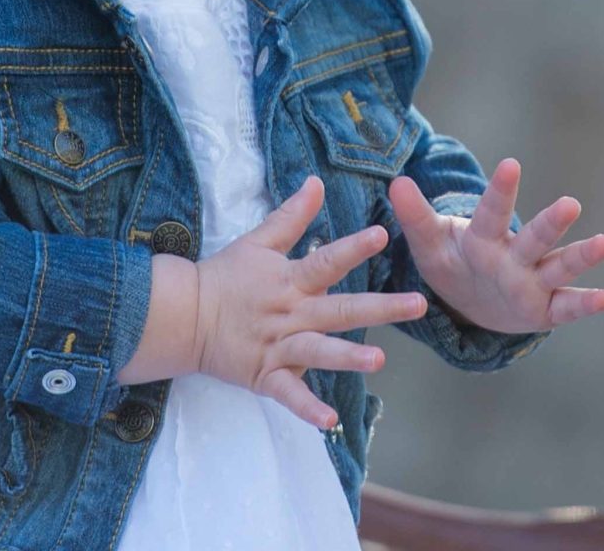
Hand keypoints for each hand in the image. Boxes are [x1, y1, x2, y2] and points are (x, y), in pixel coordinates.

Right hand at [193, 175, 426, 428]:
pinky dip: (307, 408)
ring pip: (317, 352)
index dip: (353, 248)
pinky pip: (288, 395)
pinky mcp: (265, 376)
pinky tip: (330, 420)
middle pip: (339, 309)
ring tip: (378, 361)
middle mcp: (289, 313)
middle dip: (380, 308)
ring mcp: (278, 347)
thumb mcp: (257, 241)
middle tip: (419, 305)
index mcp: (289, 280)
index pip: (326, 261)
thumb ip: (291, 216)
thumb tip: (316, 182)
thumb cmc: (226, 276)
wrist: (184, 315)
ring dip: (347, 357)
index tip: (381, 235)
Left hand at [388, 158, 603, 333]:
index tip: (511, 164)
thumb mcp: (428, 243)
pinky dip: (585, 303)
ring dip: (581, 256)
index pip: (491, 212)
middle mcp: (514, 255)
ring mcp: (532, 281)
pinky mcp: (544, 310)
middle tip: (570, 203)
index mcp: (483, 237)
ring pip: (559, 266)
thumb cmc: (451, 261)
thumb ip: (414, 216)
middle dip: (550, 223)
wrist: (469, 300)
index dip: (499, 191)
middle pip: (534, 238)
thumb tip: (396, 182)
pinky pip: (567, 307)